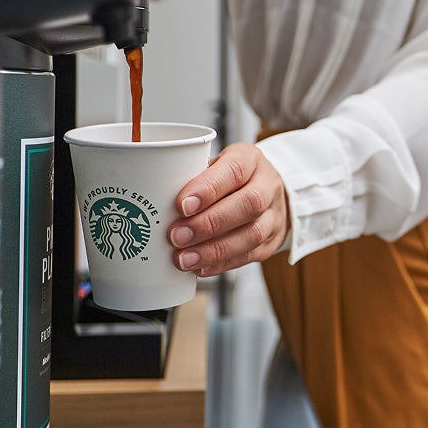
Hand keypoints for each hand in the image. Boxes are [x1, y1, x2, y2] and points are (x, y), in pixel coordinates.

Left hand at [166, 143, 290, 276]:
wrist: (267, 192)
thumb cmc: (228, 178)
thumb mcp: (214, 165)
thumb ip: (192, 178)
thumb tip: (154, 201)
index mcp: (250, 159)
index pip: (234, 170)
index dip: (209, 189)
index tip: (182, 205)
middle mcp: (267, 185)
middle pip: (248, 204)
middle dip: (209, 223)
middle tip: (177, 236)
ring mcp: (274, 215)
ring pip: (252, 234)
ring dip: (214, 250)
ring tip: (184, 258)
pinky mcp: (272, 241)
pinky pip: (250, 255)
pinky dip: (222, 263)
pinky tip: (200, 268)